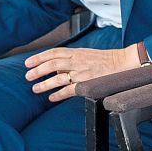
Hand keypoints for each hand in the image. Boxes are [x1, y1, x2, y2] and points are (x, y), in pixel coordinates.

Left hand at [23, 46, 137, 101]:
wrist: (123, 63)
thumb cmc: (105, 59)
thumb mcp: (87, 54)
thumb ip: (72, 59)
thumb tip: (56, 68)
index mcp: (77, 52)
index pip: (54, 52)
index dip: (39, 57)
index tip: (28, 63)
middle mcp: (78, 61)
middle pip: (52, 64)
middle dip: (38, 70)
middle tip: (27, 76)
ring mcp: (82, 73)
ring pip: (58, 78)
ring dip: (45, 84)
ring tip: (35, 89)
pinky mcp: (88, 83)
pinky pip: (70, 90)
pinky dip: (59, 95)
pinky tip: (51, 98)